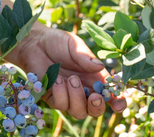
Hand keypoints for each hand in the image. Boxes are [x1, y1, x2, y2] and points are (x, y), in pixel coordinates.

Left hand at [8, 23, 126, 118]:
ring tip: (71, 79)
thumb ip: (86, 57)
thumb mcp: (74, 45)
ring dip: (77, 98)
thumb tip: (100, 66)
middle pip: (95, 110)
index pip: (110, 94)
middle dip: (97, 107)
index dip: (117, 101)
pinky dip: (61, 94)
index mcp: (94, 77)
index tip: (119, 104)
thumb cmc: (57, 42)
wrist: (34, 42)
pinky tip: (56, 80)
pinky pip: (60, 104)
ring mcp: (67, 94)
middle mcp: (83, 89)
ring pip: (78, 111)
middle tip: (94, 96)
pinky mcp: (51, 96)